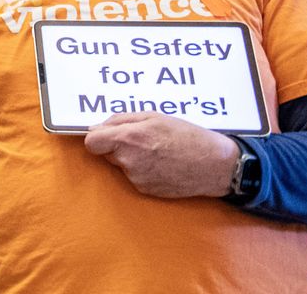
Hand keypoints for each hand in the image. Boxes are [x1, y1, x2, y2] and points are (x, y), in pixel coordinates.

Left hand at [85, 112, 239, 197]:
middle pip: (106, 153)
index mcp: (128, 138)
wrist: (214, 165)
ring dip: (131, 158)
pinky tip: (162, 165)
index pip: (91, 143)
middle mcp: (129, 160)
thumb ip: (120, 120)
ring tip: (157, 152)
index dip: (97, 138)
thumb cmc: (186, 136)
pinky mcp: (145, 190)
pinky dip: (143, 170)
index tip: (105, 135)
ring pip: (121, 165)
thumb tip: (96, 127)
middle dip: (117, 146)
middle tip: (142, 140)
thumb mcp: (153, 116)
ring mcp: (137, 178)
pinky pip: (134, 177)